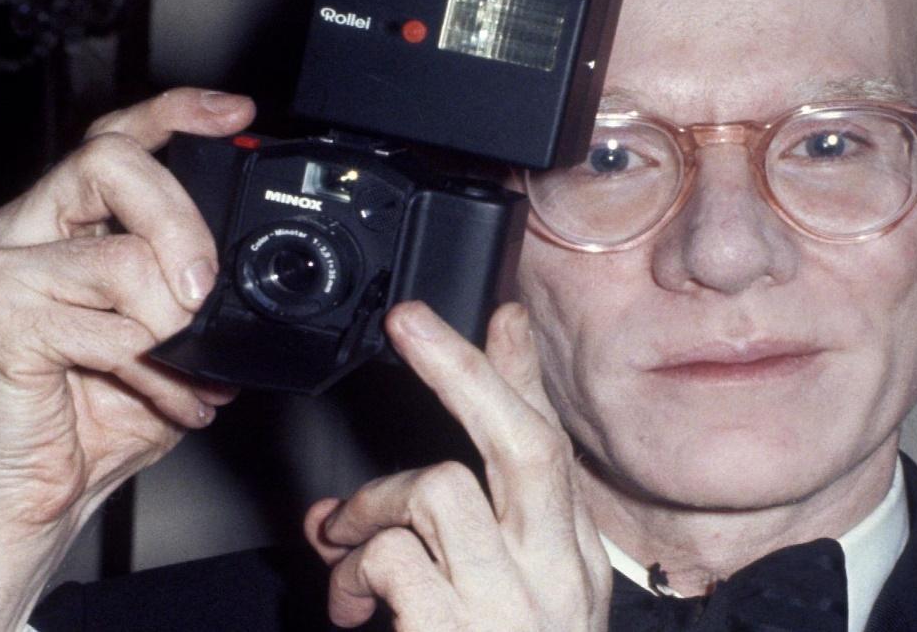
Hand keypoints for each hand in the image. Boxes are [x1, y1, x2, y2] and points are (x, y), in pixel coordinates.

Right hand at [0, 88, 254, 630]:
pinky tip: (160, 399)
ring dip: (176, 328)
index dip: (175, 113)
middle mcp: (17, 234)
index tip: (236, 116)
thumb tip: (256, 270)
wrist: (26, 504)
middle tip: (207, 291)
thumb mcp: (168, 344)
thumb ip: (195, 294)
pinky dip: (154, 371)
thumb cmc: (88, 424)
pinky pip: (109, 325)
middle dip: (183, 222)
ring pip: (122, 254)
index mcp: (55, 226)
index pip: (113, 141)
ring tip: (186, 375)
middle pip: (109, 161)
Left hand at [303, 301, 612, 630]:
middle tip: (407, 322)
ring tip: (344, 547)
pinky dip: (354, 571)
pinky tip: (352, 604)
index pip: (552, 450)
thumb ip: (452, 543)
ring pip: (440, 489)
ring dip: (372, 505)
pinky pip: (394, 557)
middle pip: (524, 441)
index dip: (524, 376)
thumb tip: (366, 497)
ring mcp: (509, 604)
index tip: (504, 315)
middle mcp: (555, 576)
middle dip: (463, 369)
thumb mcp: (506, 606)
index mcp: (572, 562)